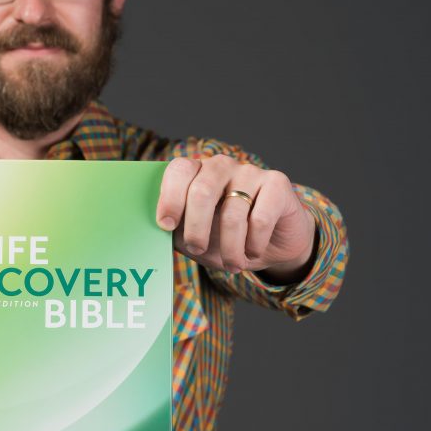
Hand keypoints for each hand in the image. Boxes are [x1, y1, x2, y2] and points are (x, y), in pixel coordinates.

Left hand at [157, 155, 316, 282]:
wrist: (272, 245)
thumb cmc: (225, 239)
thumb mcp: (194, 239)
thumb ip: (174, 233)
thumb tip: (154, 237)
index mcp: (197, 173)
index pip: (179, 170)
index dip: (170, 197)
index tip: (165, 226)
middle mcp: (221, 166)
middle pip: (202, 191)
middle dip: (196, 228)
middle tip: (198, 249)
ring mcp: (250, 172)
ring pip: (232, 213)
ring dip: (230, 248)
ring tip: (232, 264)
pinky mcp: (277, 184)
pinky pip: (260, 219)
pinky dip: (254, 243)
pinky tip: (253, 251)